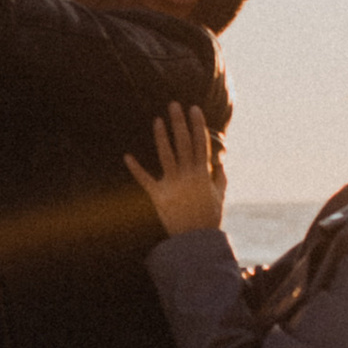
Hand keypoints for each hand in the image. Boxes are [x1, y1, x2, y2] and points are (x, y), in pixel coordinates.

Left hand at [123, 100, 228, 235]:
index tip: (194, 109)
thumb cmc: (209, 218)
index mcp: (203, 174)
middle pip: (183, 143)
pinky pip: (145, 180)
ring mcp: (173, 185)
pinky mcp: (158, 196)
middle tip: (174, 105)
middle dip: (179, 123)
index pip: (200, 143)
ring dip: (161, 137)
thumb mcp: (220, 197)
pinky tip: (127, 156)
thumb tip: (219, 161)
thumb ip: (220, 177)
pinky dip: (136, 169)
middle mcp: (188, 176)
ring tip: (157, 120)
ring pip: (166, 156)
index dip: (197, 125)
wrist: (196, 241)